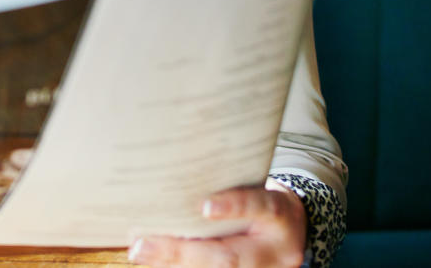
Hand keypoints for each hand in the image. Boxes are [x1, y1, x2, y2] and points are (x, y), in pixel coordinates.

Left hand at [128, 180, 305, 267]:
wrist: (290, 231)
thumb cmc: (261, 200)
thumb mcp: (256, 186)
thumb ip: (227, 184)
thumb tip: (174, 173)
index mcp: (279, 215)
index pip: (259, 207)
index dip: (234, 207)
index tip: (205, 206)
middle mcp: (274, 250)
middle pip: (227, 256)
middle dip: (180, 252)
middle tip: (141, 246)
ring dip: (171, 264)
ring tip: (140, 253)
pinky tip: (154, 261)